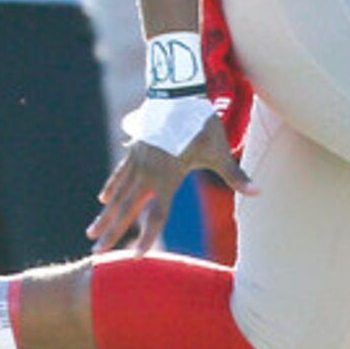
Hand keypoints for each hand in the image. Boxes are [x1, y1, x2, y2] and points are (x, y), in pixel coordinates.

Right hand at [91, 100, 250, 252]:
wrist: (176, 92)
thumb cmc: (201, 123)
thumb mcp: (219, 150)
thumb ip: (234, 175)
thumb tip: (259, 192)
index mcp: (168, 175)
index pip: (157, 214)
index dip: (147, 237)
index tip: (136, 256)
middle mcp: (148, 171)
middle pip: (128, 208)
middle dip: (112, 232)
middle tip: (96, 252)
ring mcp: (137, 161)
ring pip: (118, 194)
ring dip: (105, 215)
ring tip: (90, 233)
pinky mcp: (134, 150)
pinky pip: (119, 174)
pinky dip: (111, 188)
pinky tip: (102, 200)